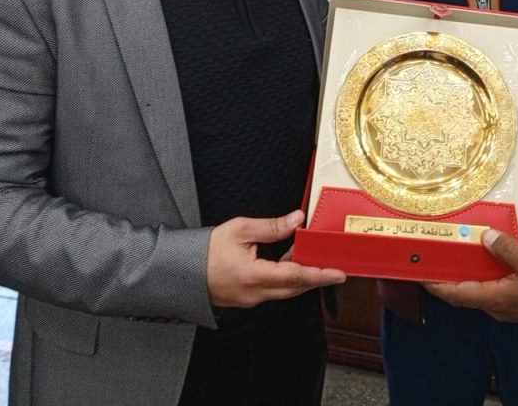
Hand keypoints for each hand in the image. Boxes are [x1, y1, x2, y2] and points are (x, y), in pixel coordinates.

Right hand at [206, 211, 345, 307]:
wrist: (179, 271)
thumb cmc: (205, 251)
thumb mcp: (240, 230)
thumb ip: (271, 226)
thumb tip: (297, 219)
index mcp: (254, 276)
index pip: (295, 276)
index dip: (319, 274)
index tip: (338, 273)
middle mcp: (255, 293)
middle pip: (295, 287)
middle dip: (317, 277)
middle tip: (336, 266)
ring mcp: (251, 299)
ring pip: (286, 290)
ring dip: (302, 276)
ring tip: (315, 259)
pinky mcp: (248, 298)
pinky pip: (275, 290)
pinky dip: (288, 279)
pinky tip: (292, 263)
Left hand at [424, 229, 517, 323]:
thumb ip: (509, 250)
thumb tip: (487, 236)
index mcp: (497, 299)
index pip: (457, 294)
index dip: (436, 285)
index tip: (420, 272)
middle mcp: (497, 305)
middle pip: (463, 292)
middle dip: (447, 276)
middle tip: (433, 256)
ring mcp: (506, 304)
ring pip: (477, 288)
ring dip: (465, 272)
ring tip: (453, 252)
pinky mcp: (515, 299)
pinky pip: (491, 285)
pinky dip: (482, 272)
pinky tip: (484, 254)